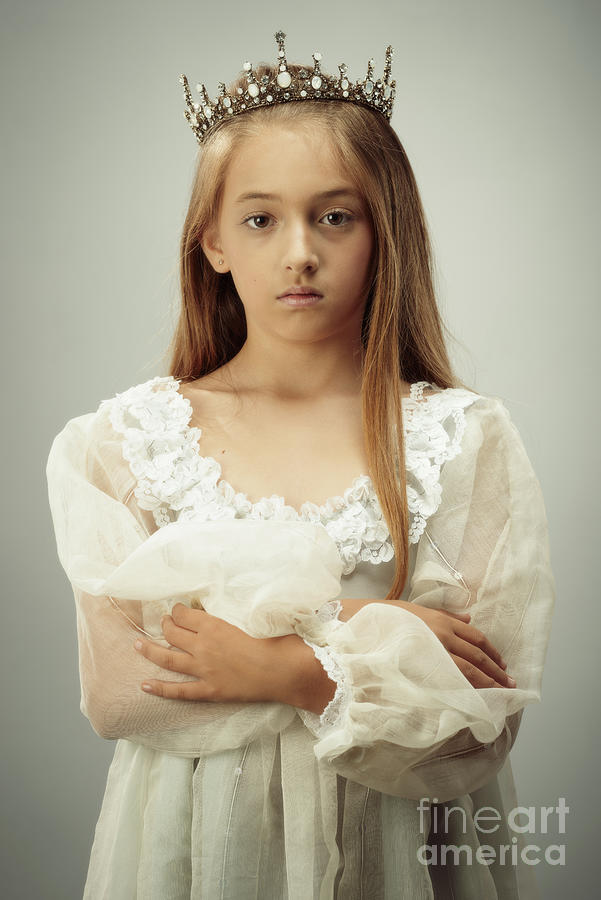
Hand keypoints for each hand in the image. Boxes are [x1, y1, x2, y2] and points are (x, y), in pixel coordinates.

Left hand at [133, 602, 306, 703]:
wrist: (284, 671)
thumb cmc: (276, 641)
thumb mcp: (254, 618)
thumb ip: (235, 613)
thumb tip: (219, 611)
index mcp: (214, 625)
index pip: (184, 614)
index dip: (178, 610)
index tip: (178, 610)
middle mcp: (203, 646)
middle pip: (173, 633)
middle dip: (166, 625)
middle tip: (164, 622)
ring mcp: (204, 670)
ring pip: (168, 658)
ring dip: (150, 650)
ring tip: (137, 645)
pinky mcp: (210, 690)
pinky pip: (179, 691)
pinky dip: (160, 689)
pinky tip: (145, 685)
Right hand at [338, 597, 515, 689]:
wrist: (350, 634)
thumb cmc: (376, 619)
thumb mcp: (409, 609)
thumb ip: (441, 615)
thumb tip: (468, 620)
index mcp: (439, 621)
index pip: (475, 638)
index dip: (491, 652)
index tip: (502, 664)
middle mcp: (441, 638)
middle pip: (477, 657)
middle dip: (497, 672)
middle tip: (510, 684)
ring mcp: (432, 658)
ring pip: (469, 674)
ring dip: (488, 684)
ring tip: (501, 695)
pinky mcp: (421, 675)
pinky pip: (451, 686)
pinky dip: (467, 693)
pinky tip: (475, 701)